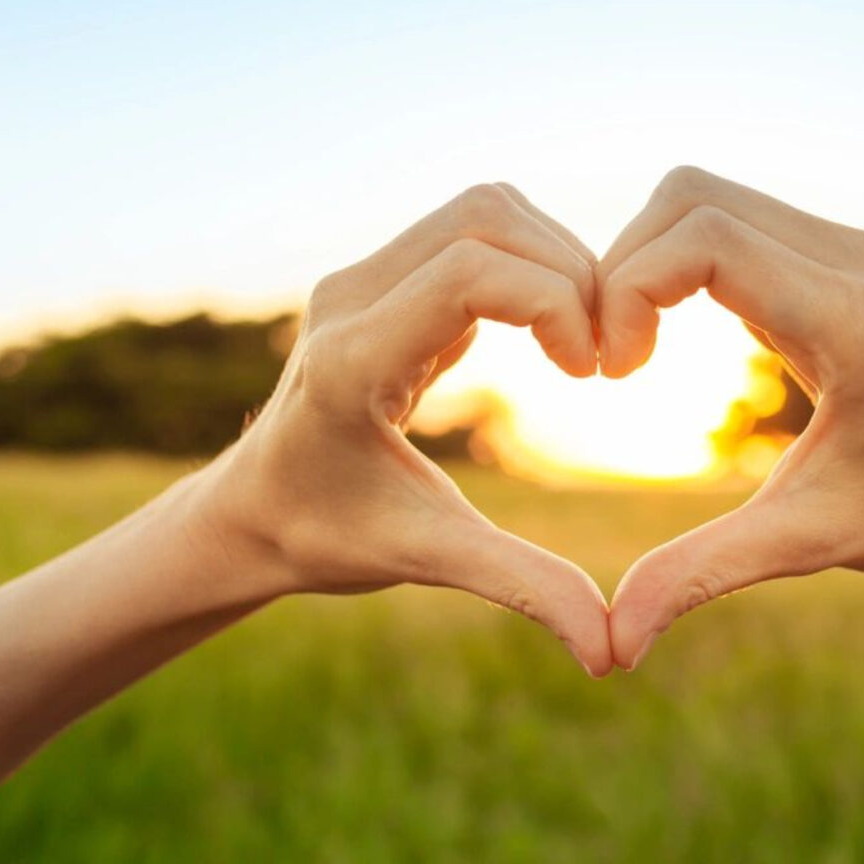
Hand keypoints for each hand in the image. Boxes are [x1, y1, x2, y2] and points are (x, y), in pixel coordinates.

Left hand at [204, 184, 614, 676]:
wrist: (252, 512)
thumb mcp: (427, 557)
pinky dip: (527, 266)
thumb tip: (610, 651)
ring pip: (482, 211)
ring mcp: (362, 279)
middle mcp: (350, 298)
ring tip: (582, 340)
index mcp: (354, 359)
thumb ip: (520, 587)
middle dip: (567, 269)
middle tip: (601, 353)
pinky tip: (545, 336)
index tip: (592, 371)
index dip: (554, 302)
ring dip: (552, 259)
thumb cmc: (328, 537)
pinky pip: (471, 234)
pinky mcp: (381, 278)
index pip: (469, 273)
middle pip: (486, 217)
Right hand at [598, 167, 863, 668]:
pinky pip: (725, 217)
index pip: (706, 239)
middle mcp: (851, 260)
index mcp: (849, 320)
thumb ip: (704, 575)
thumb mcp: (802, 543)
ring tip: (631, 349)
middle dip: (623, 267)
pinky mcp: (830, 249)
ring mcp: (843, 245)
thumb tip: (613, 645)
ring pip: (701, 196)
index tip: (615, 371)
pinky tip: (667, 332)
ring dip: (644, 260)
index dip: (631, 288)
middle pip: (690, 197)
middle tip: (611, 360)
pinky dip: (675, 261)